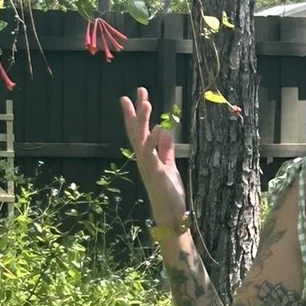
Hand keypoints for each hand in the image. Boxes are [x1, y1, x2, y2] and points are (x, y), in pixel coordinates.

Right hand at [119, 86, 188, 225]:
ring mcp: (148, 165)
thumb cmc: (169, 192)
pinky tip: (161, 127)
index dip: (135, 114)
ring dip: (143, 120)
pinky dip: (155, 140)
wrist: (170, 214)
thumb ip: (166, 149)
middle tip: (139, 90)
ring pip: (141, 139)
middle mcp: (143, 159)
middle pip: (136, 130)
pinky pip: (152, 154)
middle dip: (136, 111)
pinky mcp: (156, 173)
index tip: (134, 96)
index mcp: (146, 156)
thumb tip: (167, 131)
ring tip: (147, 102)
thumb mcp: (169, 166)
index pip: (138, 131)